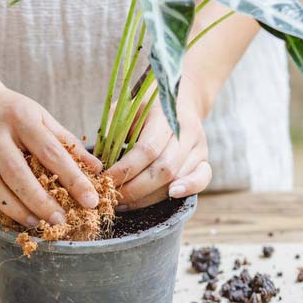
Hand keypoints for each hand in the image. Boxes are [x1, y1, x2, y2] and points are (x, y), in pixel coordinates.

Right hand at [0, 87, 102, 226]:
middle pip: (18, 173)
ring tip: (38, 224)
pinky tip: (14, 220)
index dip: (73, 179)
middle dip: (41, 201)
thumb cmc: (11, 113)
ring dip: (17, 210)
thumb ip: (67, 142)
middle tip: (62, 220)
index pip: (51, 152)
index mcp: (21, 118)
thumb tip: (96, 168)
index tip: (91, 201)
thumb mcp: (40, 117)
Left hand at [105, 90, 211, 210]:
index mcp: (165, 117)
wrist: (180, 98)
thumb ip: (114, 127)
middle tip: (112, 198)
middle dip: (134, 189)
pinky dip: (187, 190)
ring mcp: (199, 147)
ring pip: (177, 179)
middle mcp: (186, 132)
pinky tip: (170, 196)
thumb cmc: (146, 105)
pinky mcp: (204, 159)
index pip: (147, 150)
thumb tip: (99, 157)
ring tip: (125, 204)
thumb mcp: (127, 106)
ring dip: (149, 197)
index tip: (105, 180)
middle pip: (163, 170)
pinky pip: (202, 180)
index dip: (125, 170)